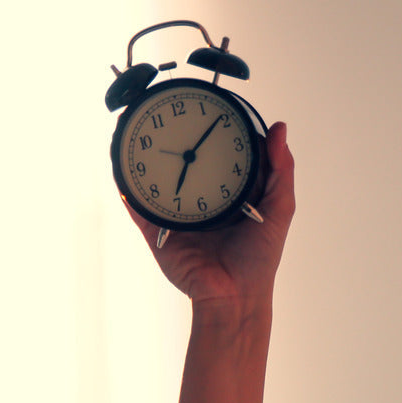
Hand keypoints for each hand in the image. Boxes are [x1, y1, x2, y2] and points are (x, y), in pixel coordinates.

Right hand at [124, 122, 294, 316]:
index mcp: (228, 193)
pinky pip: (138, 208)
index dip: (212, 131)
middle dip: (171, 139)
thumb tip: (279, 128)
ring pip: (155, 180)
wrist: (234, 297)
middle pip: (181, 162)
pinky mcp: (158, 232)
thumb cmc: (259, 259)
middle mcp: (199, 200)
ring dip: (142, 158)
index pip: (218, 155)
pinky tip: (120, 170)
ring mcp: (176, 215)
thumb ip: (281, 170)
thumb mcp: (279, 208)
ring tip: (134, 131)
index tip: (207, 105)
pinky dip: (127, 190)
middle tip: (163, 111)